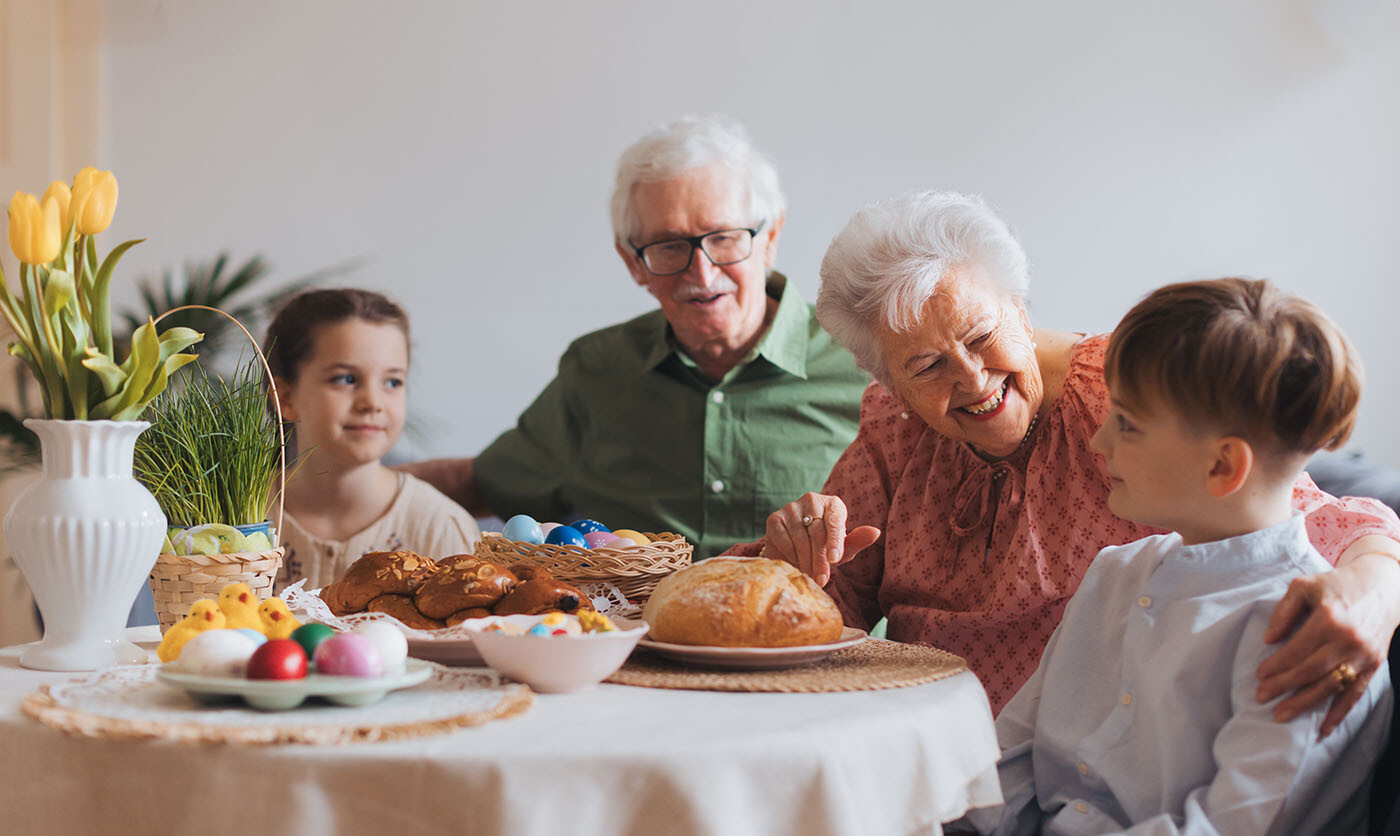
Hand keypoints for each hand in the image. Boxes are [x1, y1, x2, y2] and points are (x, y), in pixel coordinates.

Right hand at [762, 492, 880, 585]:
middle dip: (820, 559)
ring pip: (800, 538)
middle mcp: (812, 500)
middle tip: (822, 580)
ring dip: (805, 561)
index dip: (835, 541)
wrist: (795, 548)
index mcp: (833, 505)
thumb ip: (857, 541)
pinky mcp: (774, 518)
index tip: (834, 560)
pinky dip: (790, 556)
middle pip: (817, 532)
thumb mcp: (842, 549)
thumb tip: (875, 532)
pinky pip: (784, 539)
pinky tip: (796, 564)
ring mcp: (791, 507)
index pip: (835, 520)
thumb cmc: (825, 548)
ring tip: (810, 576)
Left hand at [1256, 552, 1399, 736]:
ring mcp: (1363, 655)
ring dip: (1305, 703)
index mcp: (1329, 619)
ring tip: (1281, 715)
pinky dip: (1339, 713)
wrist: (1383, 588)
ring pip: (1331, 686)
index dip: (1277, 664)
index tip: (1259, 674)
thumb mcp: (1305, 586)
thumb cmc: (1337, 585)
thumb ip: (1284, 610)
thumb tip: (1268, 639)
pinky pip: (1355, 694)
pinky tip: (1323, 728)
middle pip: (1311, 671)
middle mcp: (1347, 640)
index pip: (1297, 649)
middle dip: (1284, 686)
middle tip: (1261, 697)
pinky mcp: (1374, 665)